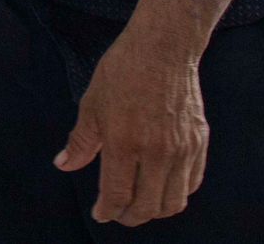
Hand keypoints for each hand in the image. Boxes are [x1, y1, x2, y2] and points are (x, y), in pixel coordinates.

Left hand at [54, 32, 207, 226]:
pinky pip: (192, 183)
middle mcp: (157, 152)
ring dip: (155, 210)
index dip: (107, 210)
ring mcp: (182, 149)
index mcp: (125, 143)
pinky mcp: (199, 142)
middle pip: (147, 206)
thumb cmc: (123, 70)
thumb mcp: (92, 104)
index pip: (118, 195)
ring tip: (140, 204)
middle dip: (129, 216)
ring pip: (173, 202)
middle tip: (118, 212)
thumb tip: (64, 164)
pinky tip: (163, 187)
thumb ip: (81, 141)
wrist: (162, 47)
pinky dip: (177, 193)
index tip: (100, 213)